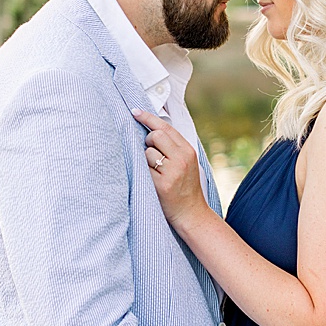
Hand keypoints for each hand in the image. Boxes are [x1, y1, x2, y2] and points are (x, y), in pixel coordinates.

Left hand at [132, 108, 206, 229]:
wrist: (191, 213)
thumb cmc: (184, 187)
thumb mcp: (186, 163)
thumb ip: (173, 147)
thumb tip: (151, 129)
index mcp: (188, 151)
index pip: (166, 128)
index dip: (148, 118)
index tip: (134, 111)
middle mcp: (182, 159)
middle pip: (155, 136)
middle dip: (147, 142)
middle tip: (150, 155)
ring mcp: (172, 172)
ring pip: (147, 152)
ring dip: (145, 160)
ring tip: (154, 172)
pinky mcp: (161, 184)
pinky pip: (143, 169)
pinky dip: (143, 172)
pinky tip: (150, 181)